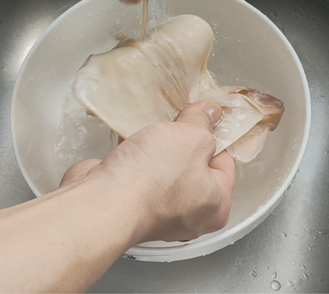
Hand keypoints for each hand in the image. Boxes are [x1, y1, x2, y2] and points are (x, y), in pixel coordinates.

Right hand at [60, 100, 235, 241]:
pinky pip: (138, 173)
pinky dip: (134, 157)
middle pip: (194, 165)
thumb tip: (210, 112)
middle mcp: (190, 214)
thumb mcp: (193, 136)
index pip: (225, 161)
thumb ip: (204, 122)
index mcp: (216, 204)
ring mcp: (157, 211)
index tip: (204, 114)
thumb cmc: (154, 179)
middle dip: (182, 140)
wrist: (102, 202)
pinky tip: (130, 141)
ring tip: (152, 131)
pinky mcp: (129, 203)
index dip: (214, 133)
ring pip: (163, 168)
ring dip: (156, 147)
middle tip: (176, 121)